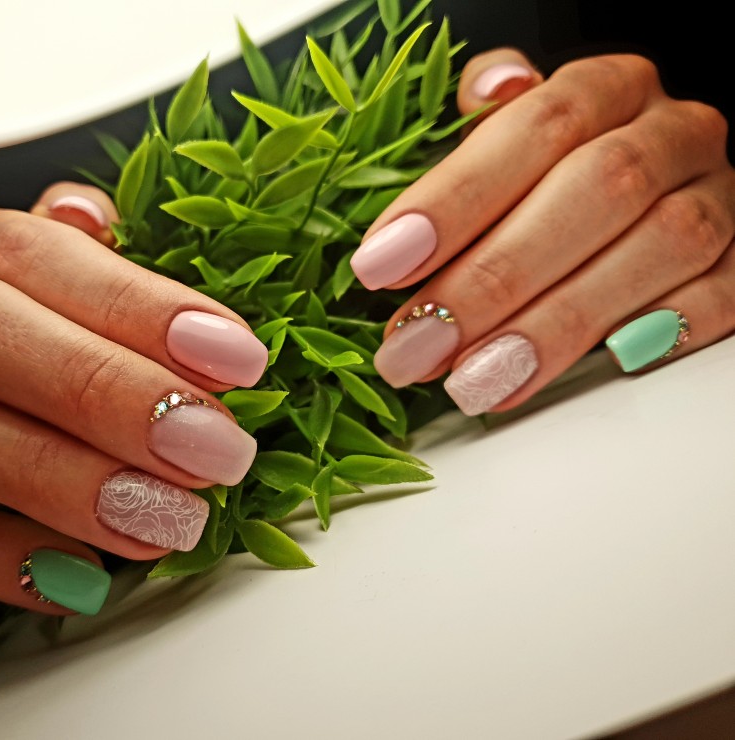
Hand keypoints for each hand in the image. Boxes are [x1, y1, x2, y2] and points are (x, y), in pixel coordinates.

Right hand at [0, 182, 266, 614]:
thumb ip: (103, 261)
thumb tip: (89, 214)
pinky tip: (83, 579)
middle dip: (97, 389)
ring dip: (59, 479)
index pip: (36, 251)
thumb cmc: (57, 341)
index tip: (238, 363)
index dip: (137, 305)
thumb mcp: (90, 290)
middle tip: (214, 451)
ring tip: (172, 523)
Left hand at [350, 48, 734, 415]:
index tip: (381, 265)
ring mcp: (717, 198)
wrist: (649, 190)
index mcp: (606, 88)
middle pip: (597, 190)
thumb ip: (485, 125)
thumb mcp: (507, 140)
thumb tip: (492, 89)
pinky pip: (717, 300)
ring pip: (660, 248)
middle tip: (415, 345)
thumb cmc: (550, 177)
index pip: (535, 127)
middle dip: (493, 279)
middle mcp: (672, 133)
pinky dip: (653, 337)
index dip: (455, 199)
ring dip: (555, 326)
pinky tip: (580, 371)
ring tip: (471, 382)